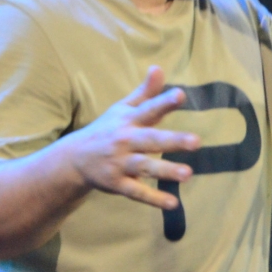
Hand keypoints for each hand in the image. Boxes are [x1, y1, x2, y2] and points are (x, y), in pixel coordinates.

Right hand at [61, 66, 199, 209]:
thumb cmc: (107, 130)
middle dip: (173, 141)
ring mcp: (120, 164)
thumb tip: (159, 68)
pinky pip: (137, 192)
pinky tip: (173, 204)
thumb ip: (145, 92)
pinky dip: (154, 199)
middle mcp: (124, 141)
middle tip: (196, 142)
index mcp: (128, 120)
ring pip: (145, 167)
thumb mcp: (122, 109)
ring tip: (188, 174)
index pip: (148, 109)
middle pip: (151, 140)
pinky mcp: (117, 184)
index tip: (180, 94)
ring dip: (166, 171)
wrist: (75, 158)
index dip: (163, 102)